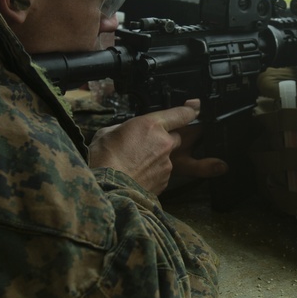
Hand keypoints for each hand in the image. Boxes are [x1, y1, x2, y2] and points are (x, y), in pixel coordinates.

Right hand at [88, 100, 227, 194]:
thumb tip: (125, 132)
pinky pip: (163, 173)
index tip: (193, 108)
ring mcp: (167, 164)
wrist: (106, 189)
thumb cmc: (103, 160)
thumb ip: (124, 128)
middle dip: (165, 139)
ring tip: (135, 164)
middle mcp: (164, 143)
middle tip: (146, 144)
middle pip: (176, 137)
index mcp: (151, 125)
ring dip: (157, 158)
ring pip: (168, 156)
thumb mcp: (107, 133)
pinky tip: (137, 175)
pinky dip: (154, 173)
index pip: (181, 114)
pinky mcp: (165, 181)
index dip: (190, 110)